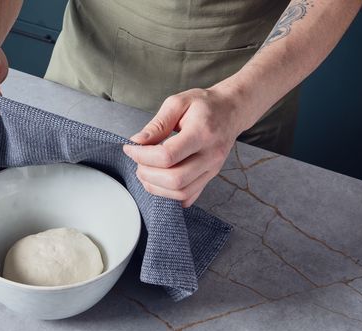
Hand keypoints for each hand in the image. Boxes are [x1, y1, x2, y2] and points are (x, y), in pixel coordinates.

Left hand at [123, 86, 247, 206]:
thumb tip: (137, 142)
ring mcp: (213, 169)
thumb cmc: (204, 104)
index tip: (130, 148)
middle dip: (148, 174)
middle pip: (175, 179)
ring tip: (146, 171)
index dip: (142, 156)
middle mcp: (211, 155)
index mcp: (202, 133)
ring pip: (181, 192)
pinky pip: (189, 197)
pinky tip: (160, 180)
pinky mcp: (210, 177)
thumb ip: (157, 124)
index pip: (168, 156)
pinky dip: (169, 194)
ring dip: (156, 187)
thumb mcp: (178, 103)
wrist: (231, 110)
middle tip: (138, 161)